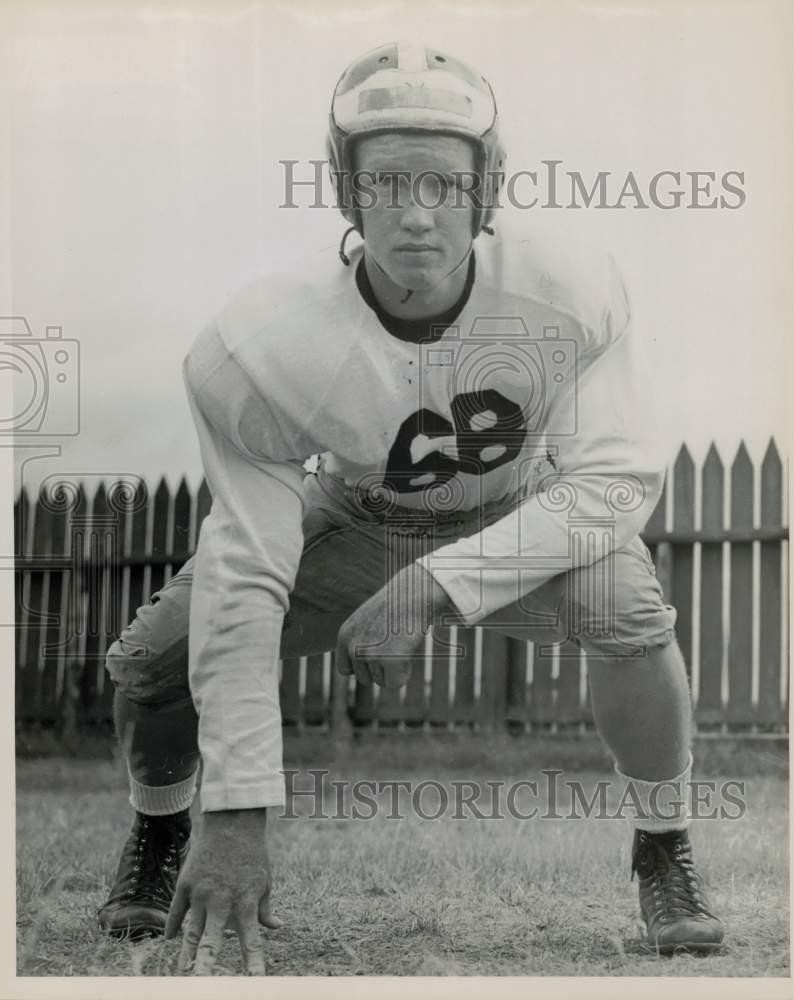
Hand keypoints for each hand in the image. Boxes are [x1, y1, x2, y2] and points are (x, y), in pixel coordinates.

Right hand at [164, 808, 280, 974]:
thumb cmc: (252, 854)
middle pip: (212, 941)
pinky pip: (176, 911)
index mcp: (245, 902)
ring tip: (183, 973)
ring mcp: (201, 893)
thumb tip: (277, 926)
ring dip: (186, 954)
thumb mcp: (264, 881)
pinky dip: (173, 927)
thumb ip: (265, 908)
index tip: (255, 981)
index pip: (251, 940)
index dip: (253, 963)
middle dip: (206, 965)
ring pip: (190, 931)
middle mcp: (222, 901)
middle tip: (201, 984)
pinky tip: (170, 940)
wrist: (232, 823)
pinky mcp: (186, 883)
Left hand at [335, 565, 454, 688]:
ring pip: (380, 681)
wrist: (413, 592)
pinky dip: (405, 673)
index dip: (362, 667)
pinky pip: (395, 683)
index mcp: (344, 635)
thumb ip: (361, 642)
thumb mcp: (368, 621)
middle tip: (394, 644)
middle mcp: (353, 646)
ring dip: (393, 668)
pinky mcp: (389, 659)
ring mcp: (370, 654)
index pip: (345, 669)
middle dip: (380, 668)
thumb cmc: (396, 606)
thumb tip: (365, 667)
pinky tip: (408, 652)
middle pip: (364, 678)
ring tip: (401, 643)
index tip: (377, 656)